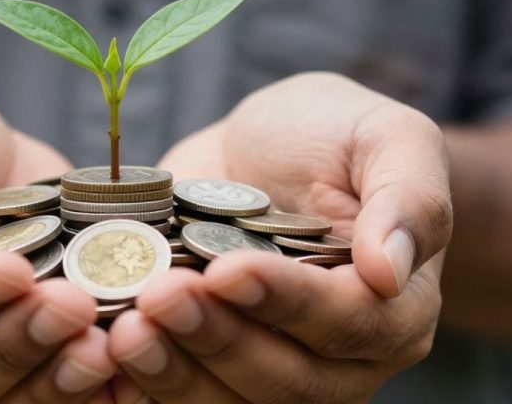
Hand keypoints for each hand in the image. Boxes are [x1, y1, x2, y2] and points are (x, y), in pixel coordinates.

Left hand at [108, 72, 452, 402]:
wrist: (268, 149)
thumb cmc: (335, 134)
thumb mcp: (387, 135)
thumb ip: (409, 196)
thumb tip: (392, 269)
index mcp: (394, 307)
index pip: (346, 323)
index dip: (285, 303)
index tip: (227, 270)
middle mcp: (339, 358)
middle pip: (284, 379)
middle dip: (217, 340)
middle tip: (159, 296)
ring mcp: (273, 371)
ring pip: (230, 402)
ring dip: (173, 373)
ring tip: (124, 329)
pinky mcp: (213, 366)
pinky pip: (183, 397)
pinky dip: (142, 388)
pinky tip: (102, 360)